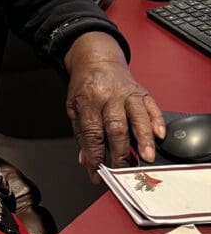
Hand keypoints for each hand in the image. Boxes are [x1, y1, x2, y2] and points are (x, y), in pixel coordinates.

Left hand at [64, 32, 165, 181]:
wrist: (97, 59)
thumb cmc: (85, 86)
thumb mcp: (74, 106)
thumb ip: (80, 134)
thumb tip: (86, 160)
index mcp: (88, 100)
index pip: (92, 133)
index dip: (94, 156)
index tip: (97, 173)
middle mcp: (108, 96)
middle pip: (116, 127)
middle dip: (120, 153)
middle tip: (123, 172)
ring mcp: (127, 93)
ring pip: (137, 117)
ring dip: (143, 139)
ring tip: (146, 158)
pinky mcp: (141, 91)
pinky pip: (152, 106)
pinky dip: (157, 121)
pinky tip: (159, 135)